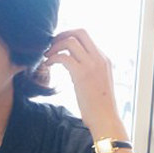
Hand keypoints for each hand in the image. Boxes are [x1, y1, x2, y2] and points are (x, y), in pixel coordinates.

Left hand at [42, 29, 128, 143]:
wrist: (106, 119)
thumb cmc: (100, 107)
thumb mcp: (98, 83)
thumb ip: (90, 71)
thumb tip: (75, 68)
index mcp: (104, 59)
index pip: (86, 37)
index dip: (69, 36)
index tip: (58, 45)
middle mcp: (99, 58)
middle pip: (80, 32)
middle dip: (62, 34)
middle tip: (51, 45)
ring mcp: (92, 65)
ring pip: (70, 41)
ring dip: (55, 46)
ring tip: (47, 56)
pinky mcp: (82, 75)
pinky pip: (64, 57)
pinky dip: (52, 58)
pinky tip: (47, 65)